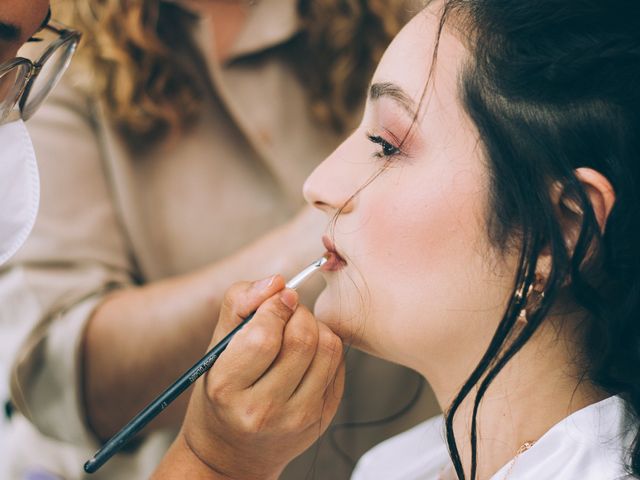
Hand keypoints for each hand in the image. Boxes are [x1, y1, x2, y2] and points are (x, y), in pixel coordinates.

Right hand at [175, 275, 344, 479]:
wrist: (234, 451)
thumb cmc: (223, 389)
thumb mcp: (217, 346)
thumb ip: (240, 303)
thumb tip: (277, 282)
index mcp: (227, 389)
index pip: (264, 336)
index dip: (275, 305)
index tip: (277, 297)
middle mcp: (263, 410)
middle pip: (302, 339)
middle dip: (298, 312)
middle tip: (288, 312)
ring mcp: (298, 419)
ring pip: (328, 348)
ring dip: (316, 327)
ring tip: (297, 332)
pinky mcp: (322, 419)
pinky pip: (339, 364)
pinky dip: (326, 348)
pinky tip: (307, 355)